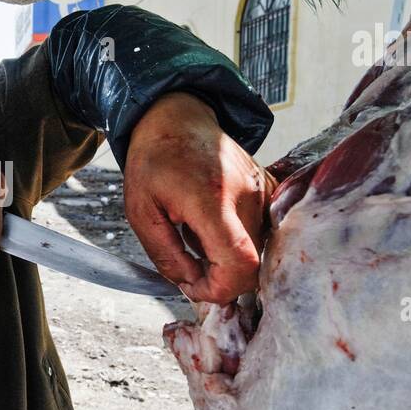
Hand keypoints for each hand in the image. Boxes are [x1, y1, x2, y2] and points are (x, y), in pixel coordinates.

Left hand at [123, 93, 275, 303]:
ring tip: (197, 232)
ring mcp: (263, 190)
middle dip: (219, 275)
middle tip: (188, 259)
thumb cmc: (154, 161)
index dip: (219, 290)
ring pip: (256, 250)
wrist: (176, 119)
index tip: (195, 287)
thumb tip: (191, 285)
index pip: (239, 264)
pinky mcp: (269, 188)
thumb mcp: (140, 212)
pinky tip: (214, 223)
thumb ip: (166, 255)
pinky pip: (262, 231)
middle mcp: (247, 194)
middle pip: (250, 263)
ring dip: (226, 255)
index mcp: (211, 199)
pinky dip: (239, 239)